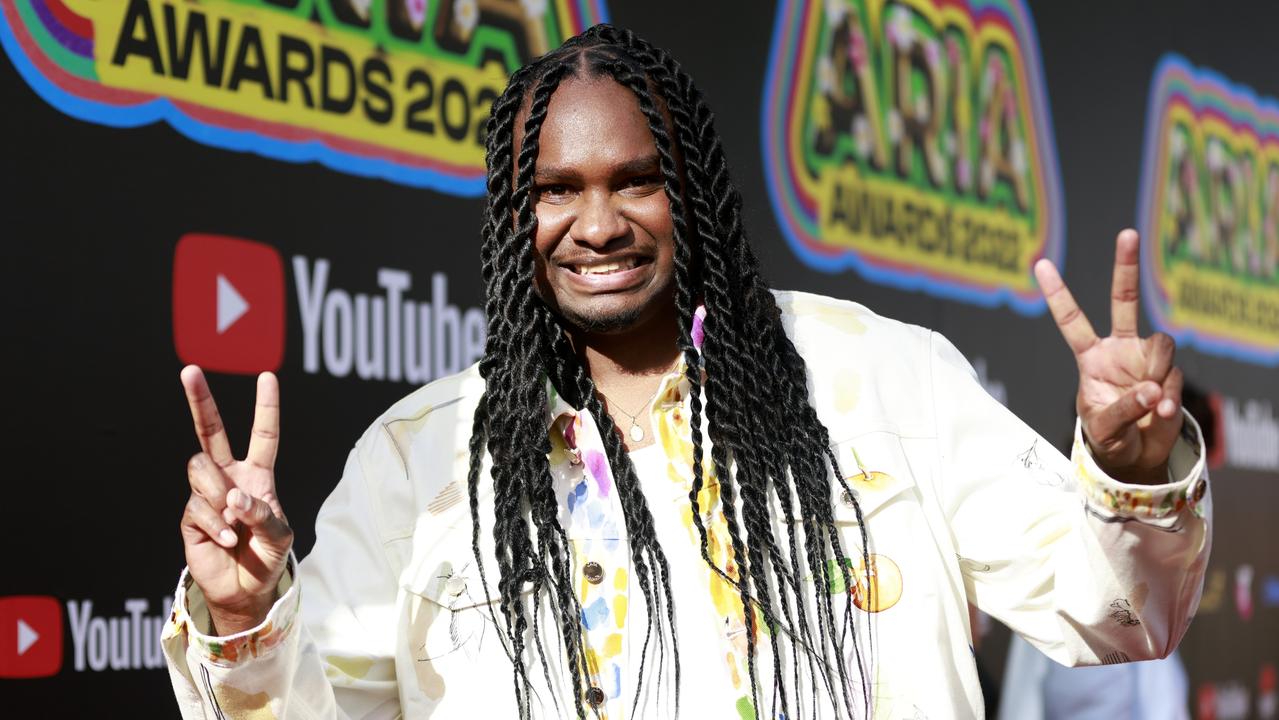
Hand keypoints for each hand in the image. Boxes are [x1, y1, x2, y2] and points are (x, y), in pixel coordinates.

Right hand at [179, 366, 292, 634]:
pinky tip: (225, 540)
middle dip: (200, 400)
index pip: (263, 435)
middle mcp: (229, 477)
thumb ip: (262, 514)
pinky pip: (198, 506)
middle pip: (211, 432)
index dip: (266, 407)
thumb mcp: (279, 535)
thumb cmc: (267, 556)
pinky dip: (215, 524)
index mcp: (258, 475)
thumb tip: (233, 497)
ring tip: (233, 525)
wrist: (245, 589)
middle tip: (189, 369)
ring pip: (201, 470)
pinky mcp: (190, 516)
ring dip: (219, 495)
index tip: (267, 377)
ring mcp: (207, 494)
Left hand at [1036, 229, 1183, 483]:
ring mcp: (1146, 358)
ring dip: (1157, 371)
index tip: (1040, 263)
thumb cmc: (1108, 436)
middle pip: (1124, 300)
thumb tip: (1152, 389)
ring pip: (1161, 343)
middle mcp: (1120, 349)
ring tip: (1151, 402)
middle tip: (1127, 233)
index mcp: (1091, 356)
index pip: (1071, 320)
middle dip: (1126, 267)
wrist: (1136, 455)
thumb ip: (1123, 407)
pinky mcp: (1170, 373)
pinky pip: (1174, 375)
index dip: (1058, 293)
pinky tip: (1159, 413)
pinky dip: (1168, 396)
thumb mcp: (1102, 426)